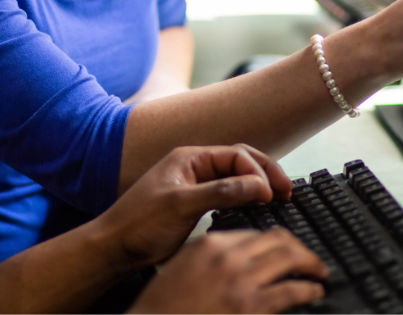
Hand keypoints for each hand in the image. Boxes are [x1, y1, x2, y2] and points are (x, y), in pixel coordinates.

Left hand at [97, 144, 292, 269]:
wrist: (114, 247)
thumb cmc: (138, 223)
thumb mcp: (181, 204)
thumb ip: (221, 191)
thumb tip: (258, 185)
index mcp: (189, 157)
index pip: (236, 155)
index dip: (258, 173)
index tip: (272, 194)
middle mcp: (194, 167)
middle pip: (240, 161)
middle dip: (266, 173)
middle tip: (288, 191)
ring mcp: (195, 185)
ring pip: (236, 178)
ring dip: (258, 185)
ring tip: (280, 198)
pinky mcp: (195, 204)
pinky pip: (228, 194)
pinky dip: (246, 199)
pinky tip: (256, 209)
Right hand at [127, 229, 326, 314]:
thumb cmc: (163, 305)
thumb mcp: (184, 267)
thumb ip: (210, 256)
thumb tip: (236, 256)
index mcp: (210, 243)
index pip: (255, 233)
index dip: (276, 240)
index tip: (285, 246)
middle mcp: (228, 256)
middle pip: (277, 240)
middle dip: (299, 247)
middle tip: (310, 257)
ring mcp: (241, 281)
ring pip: (289, 259)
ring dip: (310, 264)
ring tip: (318, 271)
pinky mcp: (251, 307)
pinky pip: (291, 291)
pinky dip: (308, 289)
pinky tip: (313, 291)